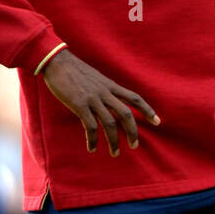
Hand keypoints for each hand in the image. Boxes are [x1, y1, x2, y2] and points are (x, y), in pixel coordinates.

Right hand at [42, 49, 158, 156]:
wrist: (56, 61)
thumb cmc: (73, 70)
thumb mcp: (95, 78)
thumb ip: (103, 90)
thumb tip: (107, 102)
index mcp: (110, 85)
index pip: (134, 98)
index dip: (147, 110)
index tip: (158, 122)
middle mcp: (105, 92)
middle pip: (126, 114)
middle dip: (133, 131)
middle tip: (134, 145)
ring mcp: (93, 98)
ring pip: (110, 123)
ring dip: (114, 140)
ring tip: (115, 153)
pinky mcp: (80, 105)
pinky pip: (91, 126)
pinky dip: (93, 139)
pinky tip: (92, 148)